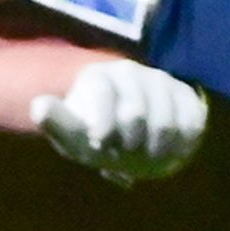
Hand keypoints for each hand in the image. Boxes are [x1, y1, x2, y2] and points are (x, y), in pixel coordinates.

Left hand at [32, 58, 208, 183]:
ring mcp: (159, 80)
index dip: (102, 123)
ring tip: (149, 159)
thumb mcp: (71, 134)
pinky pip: (190, 120)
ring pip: (165, 119)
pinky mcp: (185, 94)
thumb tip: (38, 105)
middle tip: (124, 155)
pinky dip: (183, 142)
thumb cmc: (93, 133)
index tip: (100, 143)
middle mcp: (128, 71)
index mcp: (96, 76)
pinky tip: (173, 152)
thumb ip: (57, 122)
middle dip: (129, 142)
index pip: (102, 93)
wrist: (128, 132)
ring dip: (157, 147)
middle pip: (135, 112)